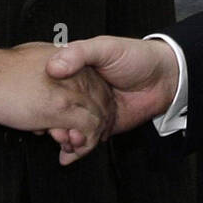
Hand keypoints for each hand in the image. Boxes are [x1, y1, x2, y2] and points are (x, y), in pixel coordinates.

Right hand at [0, 42, 113, 158]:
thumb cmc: (1, 69)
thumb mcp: (34, 58)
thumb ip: (51, 71)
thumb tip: (53, 90)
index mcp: (70, 61)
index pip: (97, 87)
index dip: (95, 108)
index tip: (86, 124)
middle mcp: (77, 74)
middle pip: (102, 104)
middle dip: (94, 128)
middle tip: (79, 143)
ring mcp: (71, 91)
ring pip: (97, 119)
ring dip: (87, 140)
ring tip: (70, 150)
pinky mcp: (62, 108)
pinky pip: (86, 131)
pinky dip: (82, 146)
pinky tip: (67, 155)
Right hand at [47, 37, 179, 164]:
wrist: (165, 78)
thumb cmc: (136, 56)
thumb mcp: (104, 47)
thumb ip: (78, 53)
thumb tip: (53, 67)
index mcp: (75, 71)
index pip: (50, 88)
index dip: (42, 99)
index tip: (37, 108)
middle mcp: (80, 92)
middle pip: (57, 112)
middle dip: (52, 124)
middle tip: (52, 131)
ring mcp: (91, 110)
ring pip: (70, 128)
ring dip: (63, 139)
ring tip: (64, 141)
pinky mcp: (103, 126)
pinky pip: (86, 140)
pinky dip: (76, 150)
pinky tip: (68, 155)